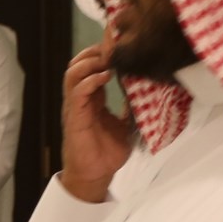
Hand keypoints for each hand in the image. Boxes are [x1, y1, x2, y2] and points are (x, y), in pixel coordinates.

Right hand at [59, 41, 131, 204]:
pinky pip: (77, 91)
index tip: (120, 46)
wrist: (95, 175)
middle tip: (114, 47)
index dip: (103, 54)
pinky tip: (105, 76)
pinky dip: (90, 80)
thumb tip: (149, 92)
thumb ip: (132, 107)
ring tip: (108, 58)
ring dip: (90, 62)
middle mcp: (80, 99)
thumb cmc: (107, 153)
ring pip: (73, 72)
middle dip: (95, 51)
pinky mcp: (74, 116)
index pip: (92, 67)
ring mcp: (75, 106)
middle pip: (79, 63)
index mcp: (92, 98)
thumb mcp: (126, 124)